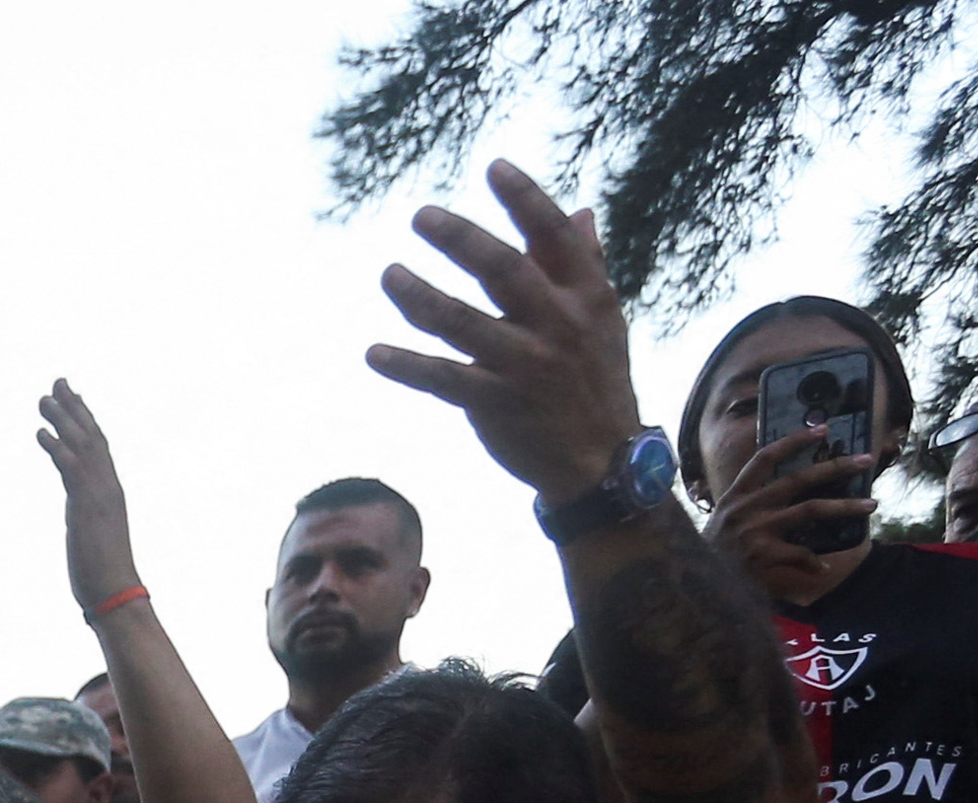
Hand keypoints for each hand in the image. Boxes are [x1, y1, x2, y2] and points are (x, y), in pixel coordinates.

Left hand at [35, 380, 139, 610]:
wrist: (114, 594)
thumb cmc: (102, 574)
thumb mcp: (93, 537)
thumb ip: (88, 519)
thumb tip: (83, 520)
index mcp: (110, 492)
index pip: (99, 447)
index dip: (85, 420)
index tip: (72, 399)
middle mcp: (108, 486)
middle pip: (91, 437)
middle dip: (74, 408)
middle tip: (57, 383)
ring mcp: (99, 494)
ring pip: (81, 447)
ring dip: (61, 420)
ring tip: (43, 399)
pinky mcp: (86, 507)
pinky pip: (70, 469)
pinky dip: (56, 448)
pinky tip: (40, 433)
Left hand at [366, 160, 644, 504]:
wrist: (601, 459)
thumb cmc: (595, 377)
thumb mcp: (603, 316)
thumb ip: (584, 263)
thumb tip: (580, 210)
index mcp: (585, 294)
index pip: (553, 236)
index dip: (524, 199)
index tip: (493, 167)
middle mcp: (557, 324)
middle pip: (503, 271)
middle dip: (461, 240)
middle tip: (422, 216)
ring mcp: (524, 364)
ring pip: (463, 322)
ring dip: (419, 297)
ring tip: (388, 274)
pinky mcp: (495, 404)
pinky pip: (442, 379)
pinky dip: (406, 366)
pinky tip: (373, 352)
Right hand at [706, 426, 878, 585]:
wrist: (690, 587)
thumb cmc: (709, 554)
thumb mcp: (722, 520)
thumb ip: (747, 504)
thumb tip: (781, 490)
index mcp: (735, 495)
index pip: (766, 458)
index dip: (794, 441)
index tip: (822, 429)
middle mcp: (746, 508)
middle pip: (799, 479)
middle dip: (836, 467)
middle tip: (865, 460)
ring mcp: (756, 531)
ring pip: (810, 510)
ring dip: (845, 507)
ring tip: (870, 504)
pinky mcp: (763, 556)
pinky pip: (800, 554)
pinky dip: (813, 562)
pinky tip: (822, 567)